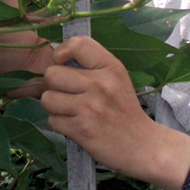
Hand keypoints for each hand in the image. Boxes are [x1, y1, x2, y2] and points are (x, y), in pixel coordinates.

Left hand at [14, 36, 174, 180]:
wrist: (142, 145)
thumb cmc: (125, 111)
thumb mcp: (116, 79)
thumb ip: (90, 66)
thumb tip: (53, 63)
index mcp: (110, 67)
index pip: (77, 44)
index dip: (61, 52)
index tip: (63, 63)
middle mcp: (99, 84)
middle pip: (52, 73)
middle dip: (53, 85)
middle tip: (66, 93)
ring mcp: (89, 107)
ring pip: (47, 98)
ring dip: (54, 106)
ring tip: (70, 110)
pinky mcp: (80, 129)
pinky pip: (52, 120)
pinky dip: (59, 124)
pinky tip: (75, 124)